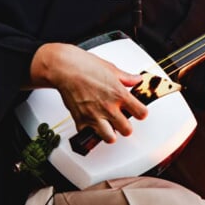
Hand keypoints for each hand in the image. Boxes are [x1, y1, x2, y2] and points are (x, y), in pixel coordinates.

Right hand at [31, 42, 149, 142]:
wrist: (64, 68)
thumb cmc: (85, 66)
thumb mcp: (111, 68)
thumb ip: (126, 77)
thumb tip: (136, 79)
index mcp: (119, 94)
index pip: (141, 113)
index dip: (141, 112)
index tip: (137, 111)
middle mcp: (109, 108)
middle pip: (127, 130)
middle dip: (126, 126)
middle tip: (122, 120)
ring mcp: (94, 116)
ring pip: (110, 138)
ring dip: (110, 133)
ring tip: (108, 126)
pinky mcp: (80, 120)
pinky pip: (88, 134)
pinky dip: (90, 131)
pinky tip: (91, 124)